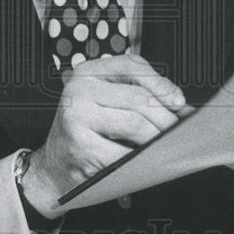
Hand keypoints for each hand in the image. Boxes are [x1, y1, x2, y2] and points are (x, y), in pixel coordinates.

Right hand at [22, 53, 186, 218]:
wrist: (52, 168)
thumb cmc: (85, 134)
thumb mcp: (105, 104)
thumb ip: (136, 96)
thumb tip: (180, 106)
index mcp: (87, 73)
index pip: (132, 65)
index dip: (161, 83)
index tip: (179, 102)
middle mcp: (79, 89)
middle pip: (139, 97)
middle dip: (167, 118)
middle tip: (179, 133)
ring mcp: (77, 116)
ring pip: (136, 124)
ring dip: (158, 140)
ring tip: (164, 148)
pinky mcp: (81, 146)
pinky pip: (125, 152)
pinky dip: (142, 160)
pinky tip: (145, 162)